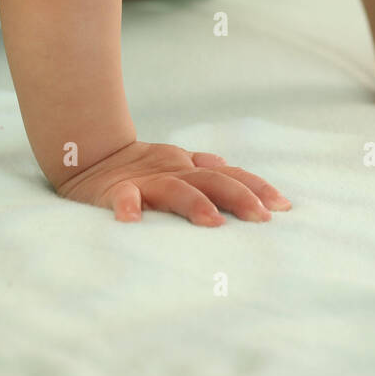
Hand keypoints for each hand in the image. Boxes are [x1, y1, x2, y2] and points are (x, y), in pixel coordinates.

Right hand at [55, 140, 292, 224]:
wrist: (90, 154)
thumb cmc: (142, 168)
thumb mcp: (177, 166)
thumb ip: (205, 169)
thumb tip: (229, 165)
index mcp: (191, 169)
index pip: (230, 176)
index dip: (256, 188)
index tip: (284, 207)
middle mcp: (174, 172)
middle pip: (212, 180)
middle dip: (239, 197)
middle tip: (262, 218)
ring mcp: (146, 180)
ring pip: (174, 189)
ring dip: (194, 204)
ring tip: (213, 222)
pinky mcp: (114, 191)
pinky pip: (122, 197)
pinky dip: (127, 206)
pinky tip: (131, 220)